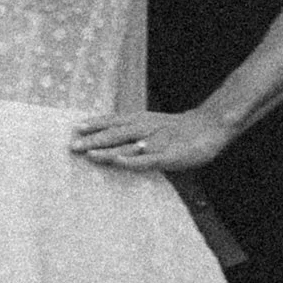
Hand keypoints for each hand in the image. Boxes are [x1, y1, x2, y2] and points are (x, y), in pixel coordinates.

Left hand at [71, 106, 234, 176]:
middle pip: (115, 133)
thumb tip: (114, 139)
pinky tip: (117, 162)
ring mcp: (156, 142)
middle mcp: (145, 128)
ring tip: (88, 153)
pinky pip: (146, 159)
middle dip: (93, 139)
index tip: (74, 128)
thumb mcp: (154, 124)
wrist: (209, 127)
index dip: (94, 124)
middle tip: (72, 146)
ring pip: (127, 145)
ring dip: (106, 150)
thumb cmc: (178, 129)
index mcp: (141, 120)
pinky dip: (131, 160)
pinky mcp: (167, 156)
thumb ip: (135, 130)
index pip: (113, 121)